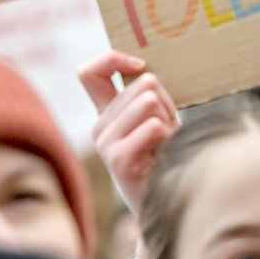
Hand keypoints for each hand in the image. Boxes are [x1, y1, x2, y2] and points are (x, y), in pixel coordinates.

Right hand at [79, 51, 180, 211]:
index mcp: (106, 113)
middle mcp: (99, 126)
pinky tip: (163, 155)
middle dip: (167, 103)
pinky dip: (168, 137)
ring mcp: (105, 143)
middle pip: (144, 84)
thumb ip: (149, 94)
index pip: (90, 72)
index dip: (113, 59)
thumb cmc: (168, 154)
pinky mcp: (117, 159)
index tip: (139, 65)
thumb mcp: (160, 116)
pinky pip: (153, 126)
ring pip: (150, 101)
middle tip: (166, 131)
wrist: (167, 199)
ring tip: (165, 143)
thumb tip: (146, 74)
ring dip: (169, 120)